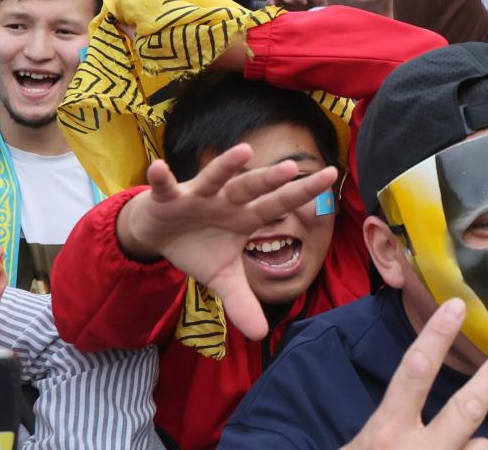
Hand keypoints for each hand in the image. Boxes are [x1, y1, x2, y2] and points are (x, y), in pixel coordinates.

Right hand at [114, 146, 338, 340]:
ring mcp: (197, 196)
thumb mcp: (221, 278)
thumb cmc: (198, 247)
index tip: (329, 176)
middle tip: (292, 167)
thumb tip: (261, 335)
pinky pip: (164, 187)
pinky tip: (158, 167)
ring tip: (244, 151)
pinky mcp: (167, 198)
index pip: (278, 204)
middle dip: (269, 179)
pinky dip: (161, 178)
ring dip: (226, 165)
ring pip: (214, 178)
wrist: (160, 232)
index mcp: (244, 217)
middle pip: (251, 188)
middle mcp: (226, 200)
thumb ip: (242, 301)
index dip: (301, 192)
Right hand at [341, 298, 487, 449]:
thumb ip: (399, 433)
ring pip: (480, 449)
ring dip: (476, 448)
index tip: (455, 306)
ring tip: (462, 448)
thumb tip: (466, 433)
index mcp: (386, 433)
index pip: (413, 373)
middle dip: (486, 384)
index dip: (436, 336)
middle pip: (462, 412)